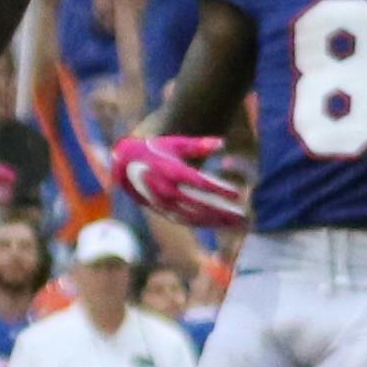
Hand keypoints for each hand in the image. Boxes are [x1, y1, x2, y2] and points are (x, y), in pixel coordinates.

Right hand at [107, 130, 246, 223]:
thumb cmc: (153, 150)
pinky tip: (219, 224)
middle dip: (222, 211)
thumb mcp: (174, 143)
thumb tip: (222, 143)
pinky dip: (203, 223)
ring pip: (194, 216)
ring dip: (215, 221)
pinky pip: (185, 220)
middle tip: (243, 215)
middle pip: (200, 205)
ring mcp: (164, 203)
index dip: (220, 190)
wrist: (123, 166)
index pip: (200, 184)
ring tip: (236, 222)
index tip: (237, 194)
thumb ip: (198, 144)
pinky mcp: (162, 211)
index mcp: (171, 171)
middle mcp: (167, 190)